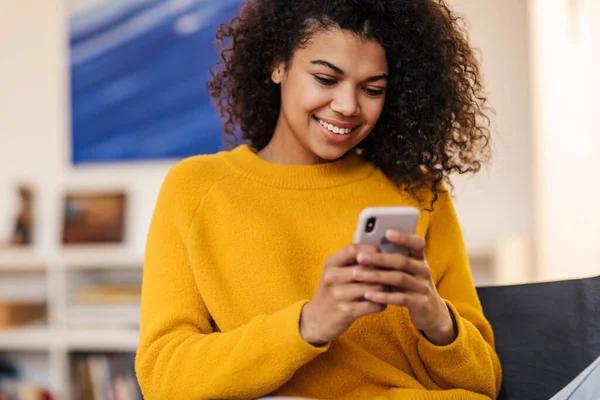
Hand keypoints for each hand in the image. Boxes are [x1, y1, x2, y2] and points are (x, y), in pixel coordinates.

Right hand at [300, 244, 386, 345]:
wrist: (316, 320)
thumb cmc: (331, 293)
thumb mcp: (334, 273)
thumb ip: (352, 263)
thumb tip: (381, 253)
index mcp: (331, 264)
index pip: (353, 249)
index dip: (371, 250)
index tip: (383, 254)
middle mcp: (332, 277)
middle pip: (367, 269)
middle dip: (383, 272)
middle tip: (395, 273)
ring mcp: (338, 295)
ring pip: (373, 287)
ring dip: (385, 289)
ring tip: (390, 289)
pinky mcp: (346, 311)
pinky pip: (373, 304)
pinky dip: (381, 304)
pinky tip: (382, 303)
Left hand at [353, 230, 456, 345]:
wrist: (431, 313)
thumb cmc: (410, 286)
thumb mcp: (405, 272)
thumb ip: (391, 259)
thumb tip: (365, 247)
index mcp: (419, 258)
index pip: (417, 243)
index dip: (404, 237)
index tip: (387, 232)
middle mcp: (423, 270)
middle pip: (402, 261)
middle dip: (379, 258)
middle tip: (360, 257)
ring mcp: (423, 287)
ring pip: (399, 278)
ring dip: (376, 276)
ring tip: (357, 274)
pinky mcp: (420, 304)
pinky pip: (400, 298)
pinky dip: (383, 296)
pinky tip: (368, 295)